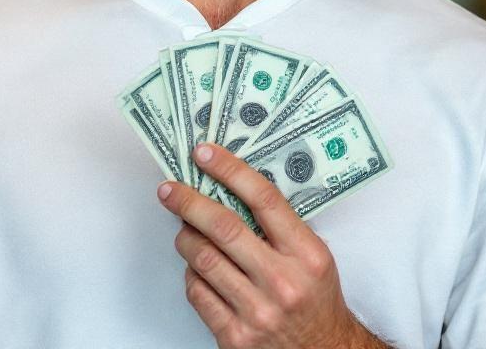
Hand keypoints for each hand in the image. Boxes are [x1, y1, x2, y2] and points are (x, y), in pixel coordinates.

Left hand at [158, 142, 375, 348]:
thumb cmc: (315, 302)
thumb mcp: (313, 257)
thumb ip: (279, 226)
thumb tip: (229, 186)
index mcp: (306, 255)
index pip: (263, 199)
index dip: (229, 170)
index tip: (204, 154)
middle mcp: (282, 282)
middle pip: (223, 227)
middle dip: (188, 201)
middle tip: (170, 189)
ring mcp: (256, 311)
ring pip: (202, 258)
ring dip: (185, 238)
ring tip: (185, 231)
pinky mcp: (234, 336)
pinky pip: (196, 292)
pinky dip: (191, 274)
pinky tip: (198, 268)